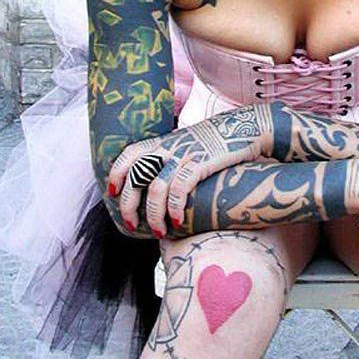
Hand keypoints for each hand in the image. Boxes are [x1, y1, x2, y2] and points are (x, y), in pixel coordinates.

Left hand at [107, 104, 272, 234]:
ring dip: (153, 215)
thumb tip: (156, 182)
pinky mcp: (201, 163)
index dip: (117, 172)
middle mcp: (170, 146)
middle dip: (129, 204)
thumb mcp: (187, 143)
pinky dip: (174, 209)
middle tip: (131, 224)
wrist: (246, 127)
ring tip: (158, 232)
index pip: (129, 153)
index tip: (113, 191)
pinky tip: (176, 222)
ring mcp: (185, 154)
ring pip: (156, 188)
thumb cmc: (216, 141)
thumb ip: (170, 156)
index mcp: (163, 140)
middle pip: (137, 175)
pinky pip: (180, 189)